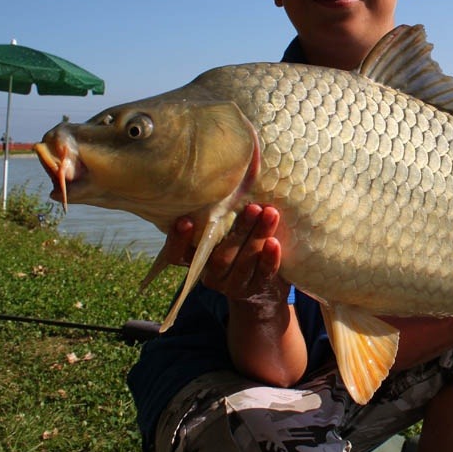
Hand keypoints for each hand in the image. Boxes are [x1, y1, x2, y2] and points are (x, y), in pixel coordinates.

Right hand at [164, 204, 285, 302]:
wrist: (263, 288)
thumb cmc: (241, 247)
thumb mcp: (227, 232)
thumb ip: (225, 213)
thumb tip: (246, 161)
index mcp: (198, 259)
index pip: (177, 256)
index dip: (177, 240)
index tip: (186, 220)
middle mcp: (212, 275)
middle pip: (220, 257)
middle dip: (238, 230)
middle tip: (252, 207)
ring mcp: (234, 286)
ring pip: (243, 264)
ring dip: (257, 237)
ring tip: (270, 214)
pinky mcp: (256, 289)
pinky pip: (262, 274)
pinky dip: (269, 258)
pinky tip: (275, 242)